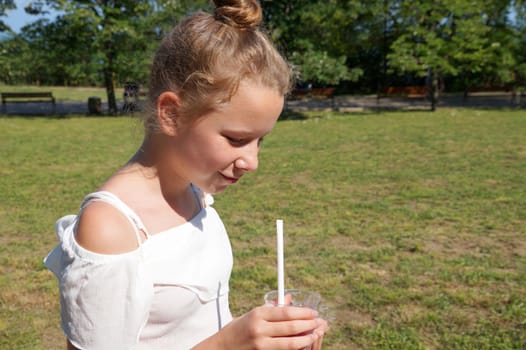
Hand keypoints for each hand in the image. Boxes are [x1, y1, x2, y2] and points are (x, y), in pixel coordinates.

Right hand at [196, 305, 324, 349]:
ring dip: (306, 338)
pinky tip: (304, 345)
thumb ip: (272, 308)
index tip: (314, 312)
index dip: (303, 312)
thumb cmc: (238, 329)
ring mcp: (261, 344)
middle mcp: (260, 328)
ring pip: (290, 342)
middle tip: (321, 323)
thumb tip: (290, 299)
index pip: (286, 312)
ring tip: (316, 334)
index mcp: (258, 313)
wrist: (221, 348)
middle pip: (291, 326)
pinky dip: (296, 348)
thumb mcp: (252, 314)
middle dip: (309, 325)